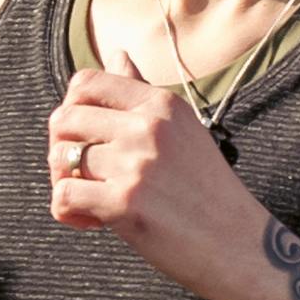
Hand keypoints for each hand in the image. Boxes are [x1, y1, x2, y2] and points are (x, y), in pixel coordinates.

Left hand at [48, 69, 266, 296]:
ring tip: (89, 203)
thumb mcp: (182, 131)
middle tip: (78, 175)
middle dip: (60, 148)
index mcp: (162, 104)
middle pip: (64, 119)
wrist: (239, 246)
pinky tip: (91, 223)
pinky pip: (63, 196)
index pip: (86, 82)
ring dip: (63, 184)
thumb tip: (117, 53)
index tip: (84, 138)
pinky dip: (67, 213)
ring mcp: (136, 164)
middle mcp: (148, 127)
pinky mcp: (126, 203)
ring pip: (60, 159)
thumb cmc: (208, 193)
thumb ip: (142, 94)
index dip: (70, 108)